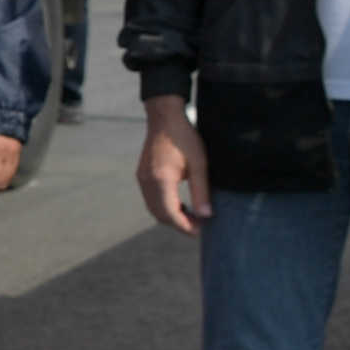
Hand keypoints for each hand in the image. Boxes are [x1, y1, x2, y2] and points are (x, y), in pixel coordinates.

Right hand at [137, 96, 209, 234]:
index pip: (171, 214)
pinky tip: (180, 204)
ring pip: (154, 209)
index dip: (186, 227)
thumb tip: (207, 216)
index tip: (202, 231)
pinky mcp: (142, 176)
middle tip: (199, 226)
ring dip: (171, 217)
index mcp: (161, 180)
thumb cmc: (185, 138)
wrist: (165, 118)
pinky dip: (164, 207)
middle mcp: (147, 182)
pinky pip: (151, 200)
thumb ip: (201, 192)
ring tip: (192, 216)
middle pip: (161, 215)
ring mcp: (142, 179)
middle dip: (179, 224)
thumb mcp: (199, 164)